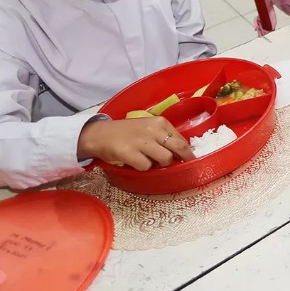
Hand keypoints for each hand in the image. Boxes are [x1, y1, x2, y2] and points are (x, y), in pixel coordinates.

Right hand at [77, 116, 192, 170]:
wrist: (99, 134)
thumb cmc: (126, 132)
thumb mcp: (148, 127)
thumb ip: (163, 136)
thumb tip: (180, 152)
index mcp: (160, 122)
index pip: (181, 139)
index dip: (187, 152)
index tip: (190, 159)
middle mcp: (153, 130)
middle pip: (179, 148)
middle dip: (183, 159)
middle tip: (183, 166)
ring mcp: (141, 141)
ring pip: (165, 159)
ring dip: (160, 165)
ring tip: (150, 162)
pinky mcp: (129, 152)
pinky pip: (146, 166)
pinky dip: (143, 168)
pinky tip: (136, 162)